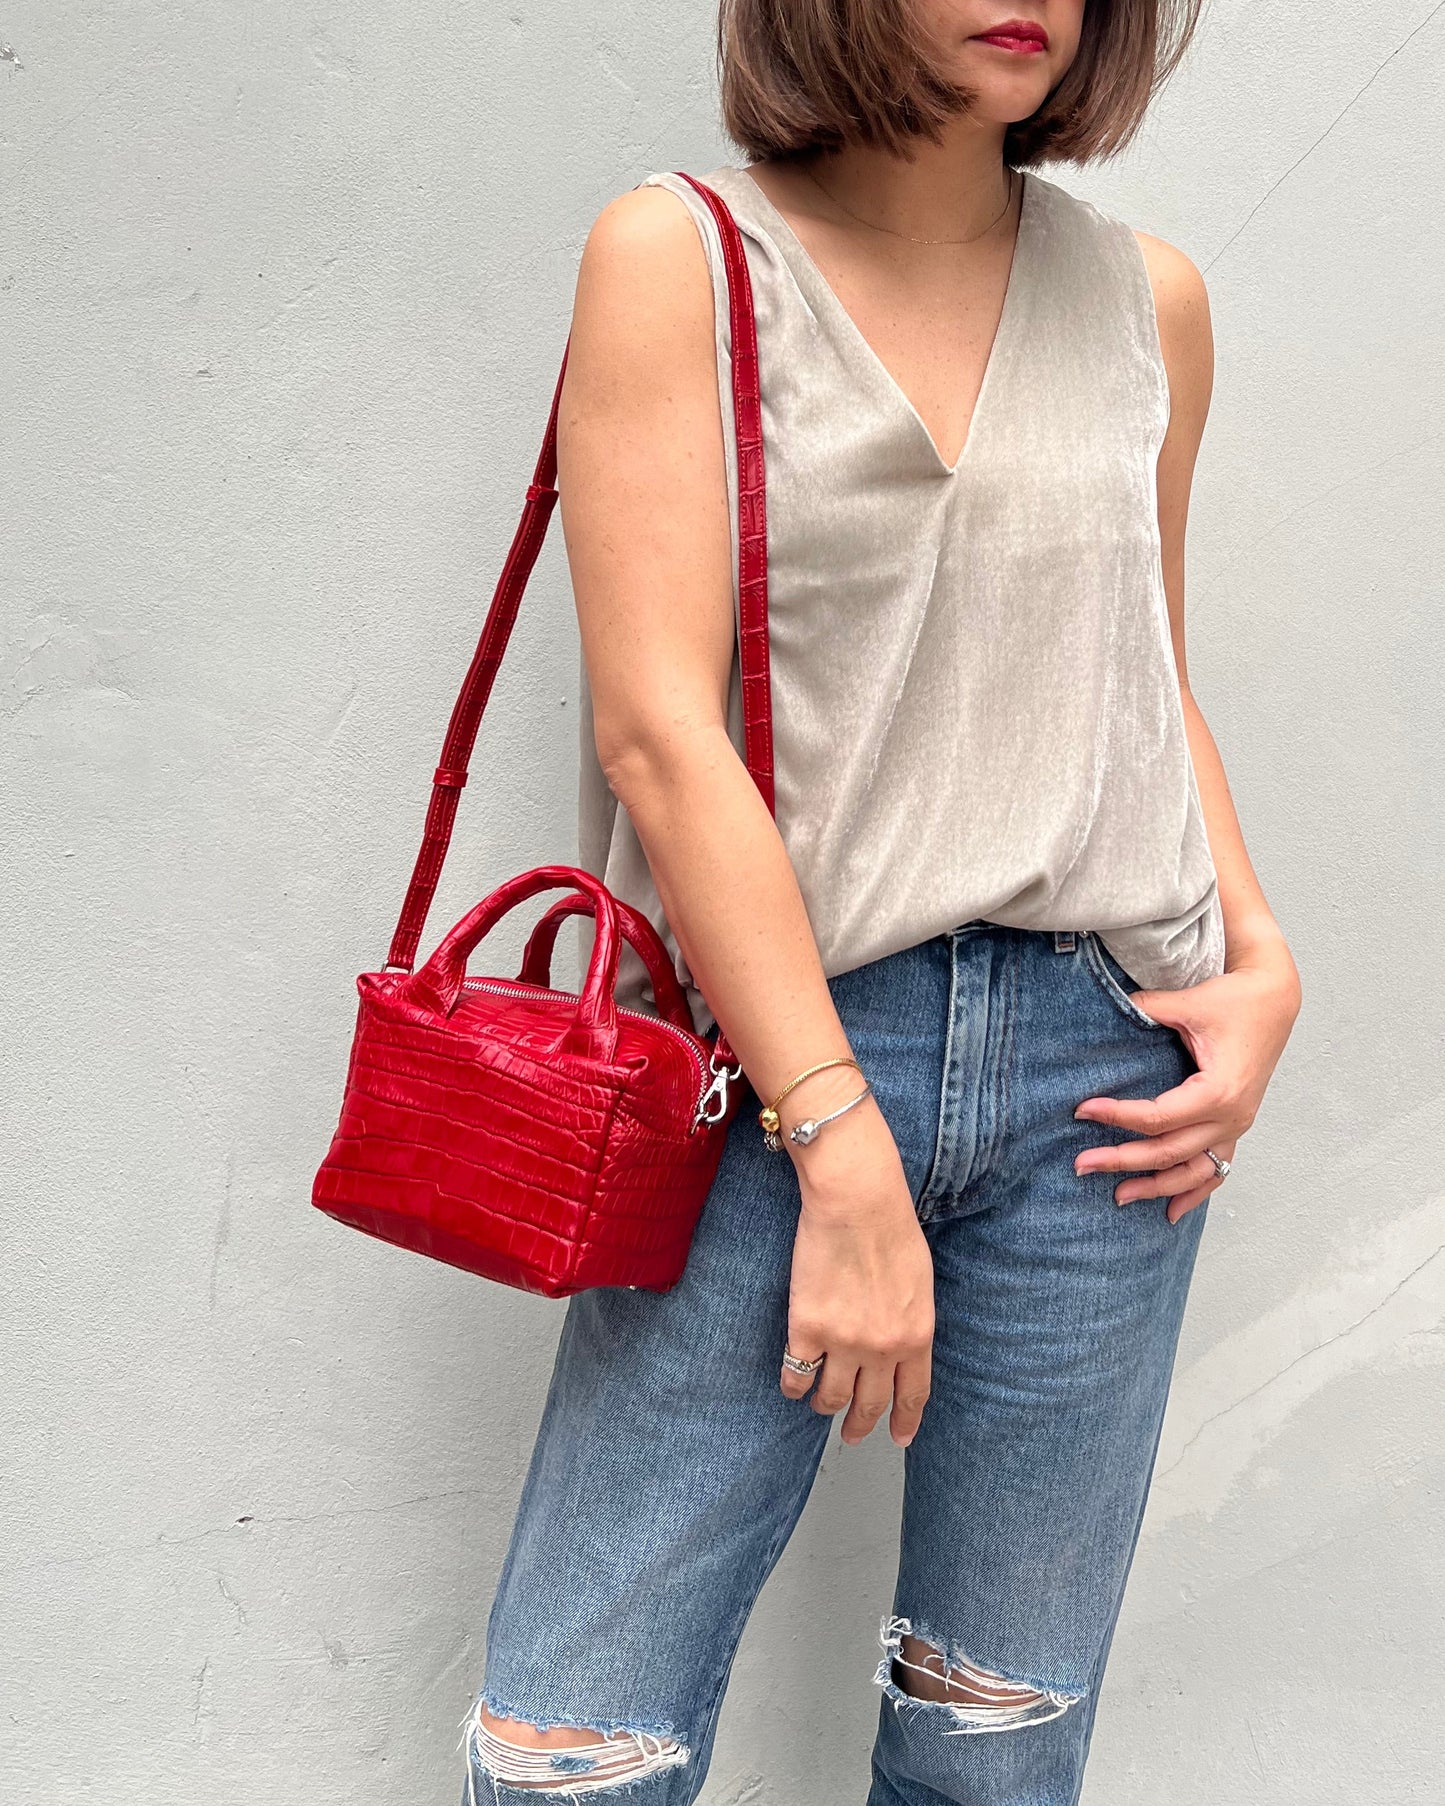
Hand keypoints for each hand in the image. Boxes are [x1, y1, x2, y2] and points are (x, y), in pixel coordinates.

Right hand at [777, 1077, 934, 1446]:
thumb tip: (902, 1342)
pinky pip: (796, 1375)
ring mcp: (844, 1343)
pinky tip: (792, 1384)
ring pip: (832, 1399)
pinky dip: (793, 1385)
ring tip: (819, 1405)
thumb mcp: (920, 1282)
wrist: (857, 1202)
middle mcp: (883, 1348)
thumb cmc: (891, 1227)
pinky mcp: (807, 1330)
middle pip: (870, 1404)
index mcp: (917, 1335)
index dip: (905, 1421)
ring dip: (824, 1407)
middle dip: (861, 1425)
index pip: (913, 1394)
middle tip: (853, 1435)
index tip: (899, 1437)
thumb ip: (912, 1320)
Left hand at [1073, 938, 1300, 1224]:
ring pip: (1193, 1172)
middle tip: (1081, 1165)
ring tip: (1117, 1196)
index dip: (1117, 1116)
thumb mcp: (1188, 1002)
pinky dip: (1194, 1193)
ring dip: (1155, 1188)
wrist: (1275, 1000)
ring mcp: (1237, 1126)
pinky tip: (1171, 1213)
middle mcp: (1231, 1118)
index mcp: (1218, 1092)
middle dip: (1122, 1161)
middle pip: (1169, 1152)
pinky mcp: (1236, 1126)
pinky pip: (1216, 1170)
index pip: (1157, 1117)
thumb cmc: (1234, 1001)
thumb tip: (1108, 1008)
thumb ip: (1146, 1009)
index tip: (1082, 1110)